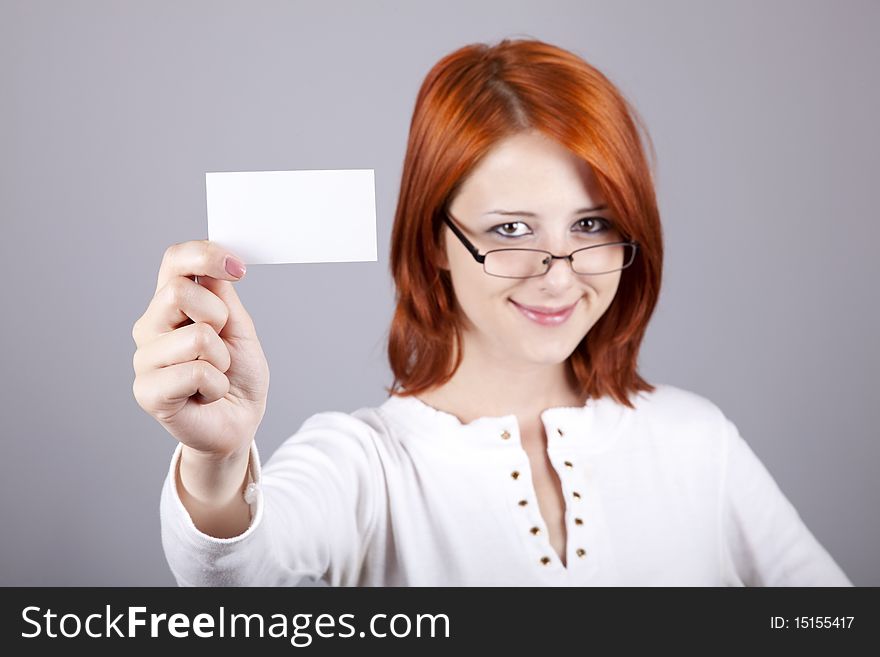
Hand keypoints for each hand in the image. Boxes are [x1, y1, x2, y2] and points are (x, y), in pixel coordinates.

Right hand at [132, 240, 269, 458]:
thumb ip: (224, 297)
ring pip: (196, 337)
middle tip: (222, 345)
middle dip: (218, 318)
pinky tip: (207, 395)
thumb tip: (213, 266)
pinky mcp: (147, 392)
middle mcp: (150, 326)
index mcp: (170, 304)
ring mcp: (145, 359)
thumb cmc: (237, 375)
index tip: (238, 269)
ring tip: (214, 375)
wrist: (238, 422)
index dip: (204, 255)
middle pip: (178, 292)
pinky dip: (217, 386)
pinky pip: (197, 373)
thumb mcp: (239, 328)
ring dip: (222, 360)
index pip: (174, 260)